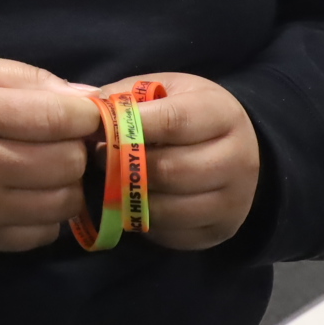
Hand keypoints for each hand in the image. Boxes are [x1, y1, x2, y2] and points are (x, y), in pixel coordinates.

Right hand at [0, 55, 100, 251]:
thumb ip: (26, 78)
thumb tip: (85, 98)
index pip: (57, 118)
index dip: (86, 113)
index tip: (82, 112)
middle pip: (67, 162)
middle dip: (75, 145)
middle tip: (60, 138)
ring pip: (63, 202)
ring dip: (65, 182)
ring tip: (46, 167)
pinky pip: (43, 234)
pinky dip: (48, 214)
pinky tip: (30, 194)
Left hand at [94, 73, 259, 249]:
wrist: (238, 148)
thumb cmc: (187, 113)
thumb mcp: (163, 90)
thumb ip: (126, 97)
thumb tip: (85, 109)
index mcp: (222, 113)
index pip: (172, 122)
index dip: (129, 128)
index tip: (98, 131)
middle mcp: (238, 159)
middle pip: (169, 170)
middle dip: (125, 166)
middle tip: (101, 159)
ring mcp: (234, 200)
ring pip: (167, 208)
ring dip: (130, 197)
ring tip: (115, 181)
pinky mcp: (221, 231)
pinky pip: (170, 233)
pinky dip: (144, 221)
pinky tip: (136, 202)